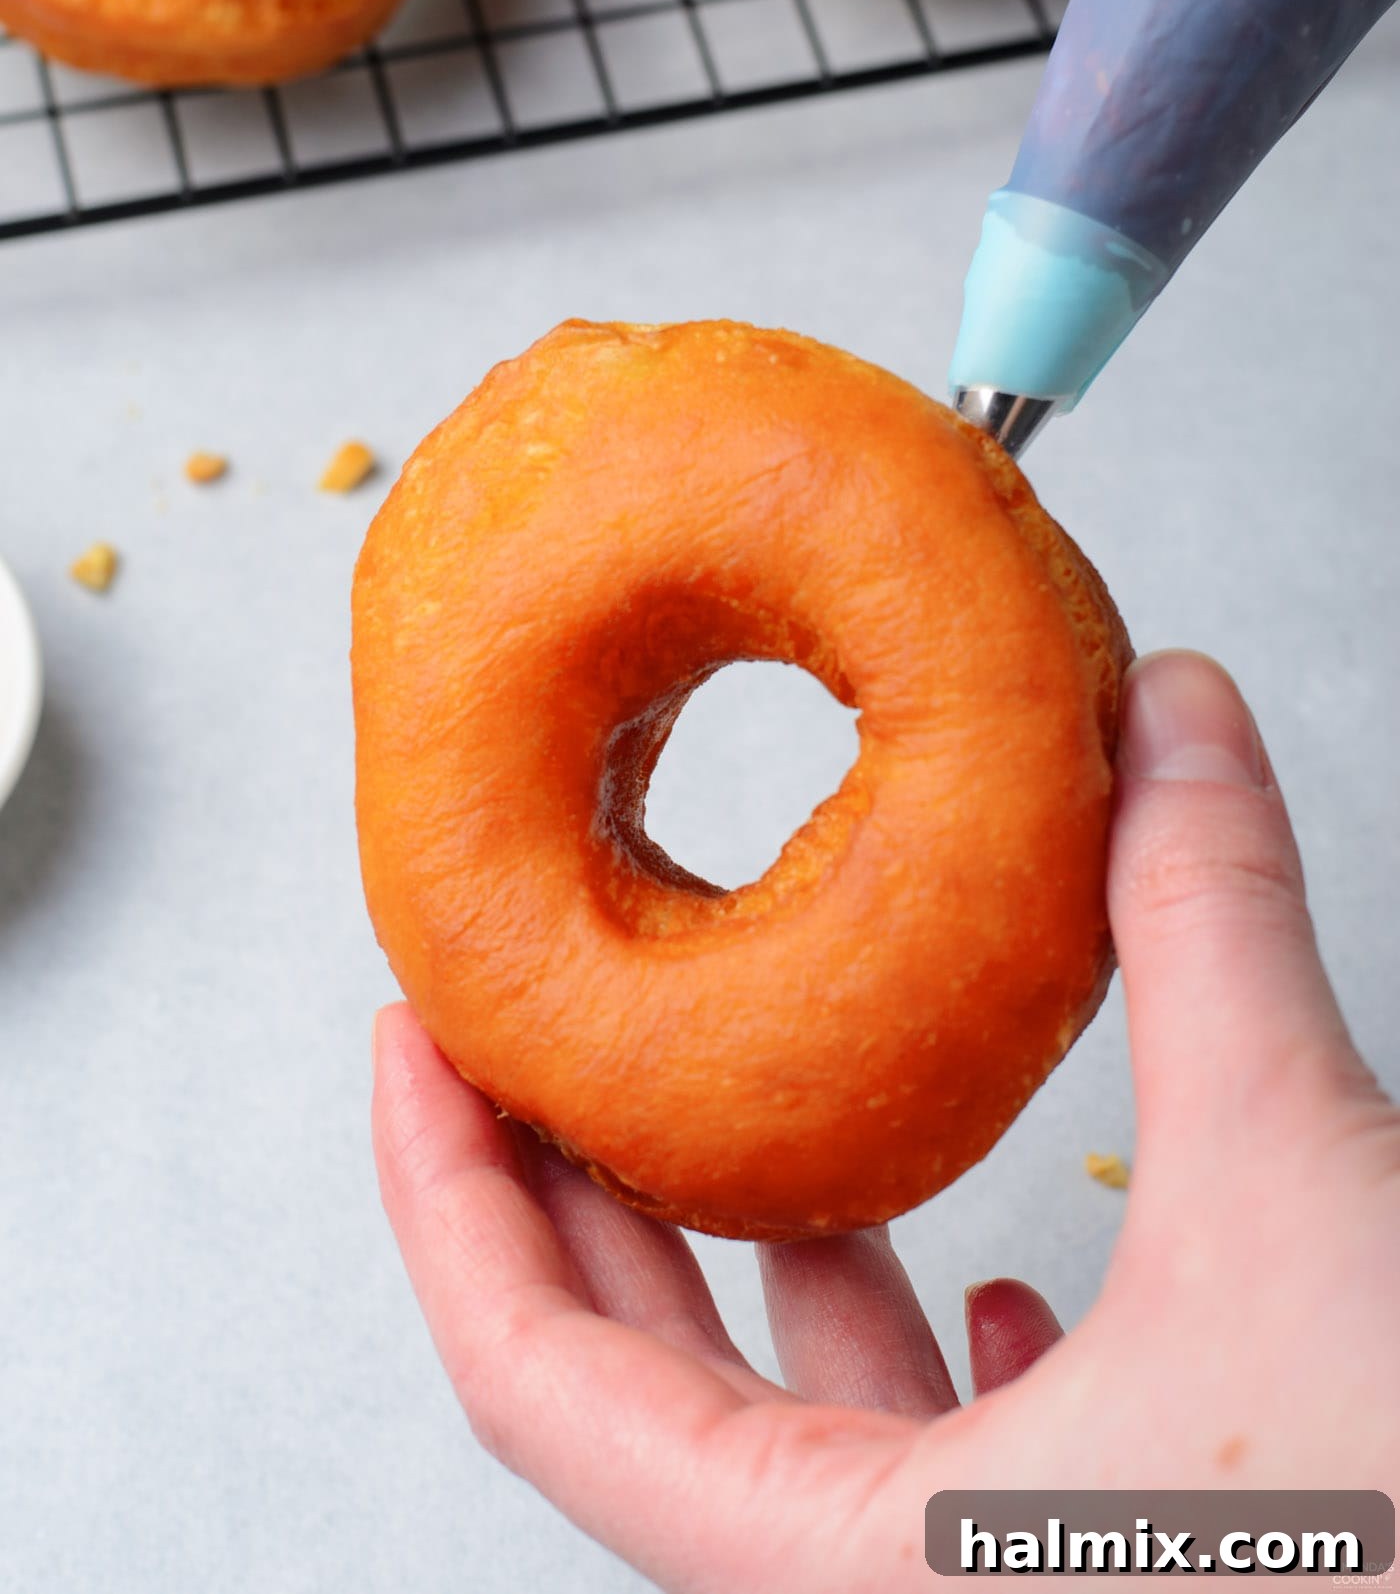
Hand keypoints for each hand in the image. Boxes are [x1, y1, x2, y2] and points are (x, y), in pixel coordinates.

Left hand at [372, 651, 1399, 1593]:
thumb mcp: (1297, 1185)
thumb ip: (1211, 929)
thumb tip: (1166, 723)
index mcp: (856, 1569)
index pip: (537, 1381)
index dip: (445, 1194)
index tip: (414, 1042)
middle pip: (633, 1382)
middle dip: (571, 1186)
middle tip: (529, 1031)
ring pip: (783, 1415)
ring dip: (745, 1252)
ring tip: (719, 1105)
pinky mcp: (1085, 1573)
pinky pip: (924, 1458)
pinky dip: (905, 1341)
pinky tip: (969, 1276)